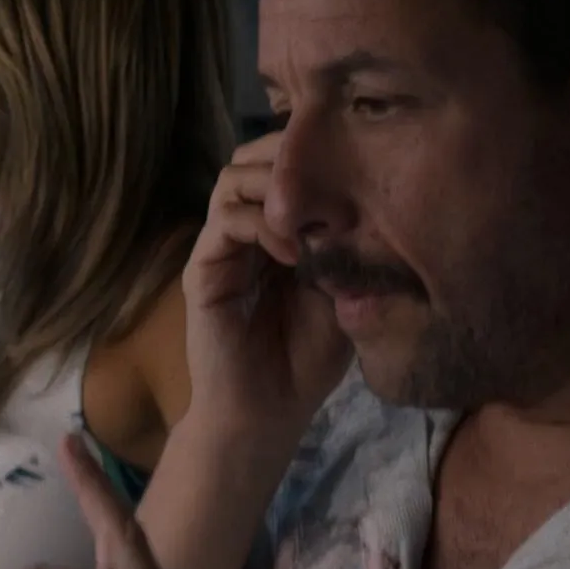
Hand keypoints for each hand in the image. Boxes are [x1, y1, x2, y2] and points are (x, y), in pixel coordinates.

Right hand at [183, 132, 350, 440]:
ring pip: (233, 178)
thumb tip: (366, 201)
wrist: (266, 414)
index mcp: (275, 231)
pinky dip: (261, 225)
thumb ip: (347, 249)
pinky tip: (294, 254)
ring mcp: (219, 248)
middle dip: (290, 157)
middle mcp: (242, 231)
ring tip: (313, 220)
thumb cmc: (307, 361)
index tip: (353, 171)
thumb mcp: (343, 294)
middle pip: (252, 158)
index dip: (312, 154)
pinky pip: (225, 221)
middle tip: (331, 183)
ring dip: (276, 188)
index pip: (282, 165)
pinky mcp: (203, 270)